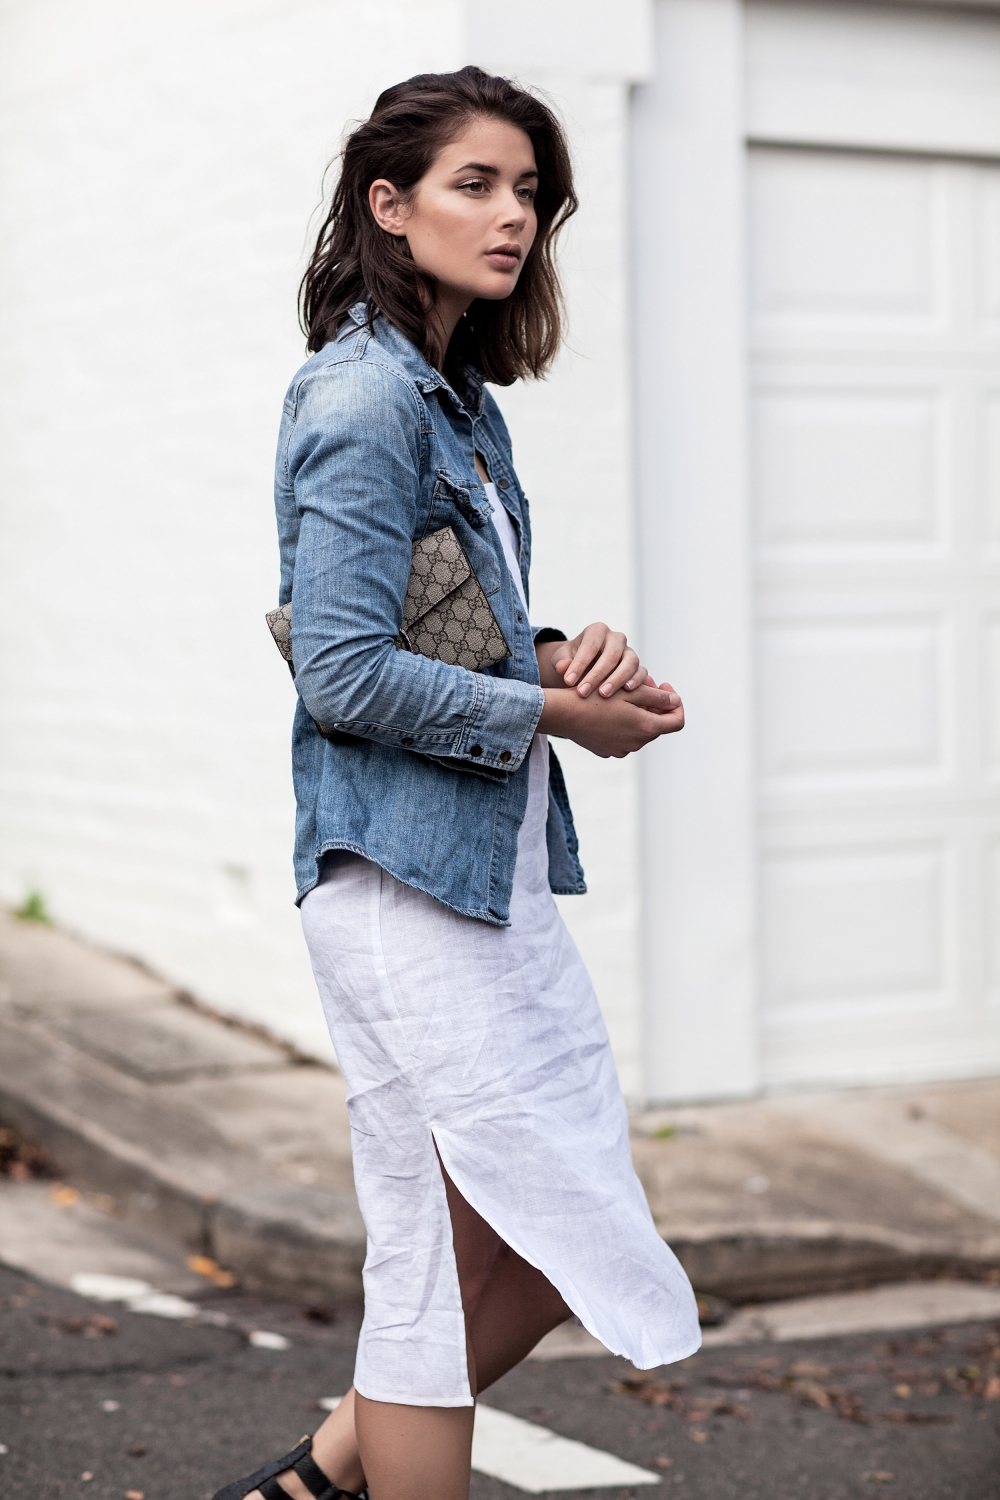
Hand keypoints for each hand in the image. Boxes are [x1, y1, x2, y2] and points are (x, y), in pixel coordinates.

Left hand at [537, 623, 645, 698]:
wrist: (584, 667)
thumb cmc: (571, 660)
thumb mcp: (562, 658)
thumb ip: (561, 662)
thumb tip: (563, 668)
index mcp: (597, 630)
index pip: (590, 646)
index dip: (579, 664)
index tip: (568, 681)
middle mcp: (616, 638)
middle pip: (611, 654)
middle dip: (596, 675)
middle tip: (583, 692)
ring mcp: (629, 651)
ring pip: (630, 662)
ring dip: (617, 679)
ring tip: (604, 694)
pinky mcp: (637, 666)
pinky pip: (641, 672)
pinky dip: (637, 681)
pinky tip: (627, 690)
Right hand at [538, 680, 683, 757]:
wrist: (562, 713)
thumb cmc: (595, 696)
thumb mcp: (630, 691)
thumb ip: (657, 698)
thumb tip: (675, 702)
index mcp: (646, 728)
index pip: (677, 721)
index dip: (675, 703)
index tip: (662, 687)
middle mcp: (636, 744)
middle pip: (656, 724)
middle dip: (653, 705)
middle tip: (642, 683)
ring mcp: (621, 749)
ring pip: (639, 730)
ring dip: (637, 713)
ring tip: (623, 695)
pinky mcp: (606, 750)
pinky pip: (622, 737)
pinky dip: (622, 723)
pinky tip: (608, 709)